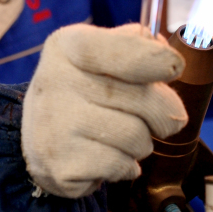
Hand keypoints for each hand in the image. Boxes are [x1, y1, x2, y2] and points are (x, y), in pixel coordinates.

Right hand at [21, 23, 187, 198]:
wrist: (36, 140)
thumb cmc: (81, 91)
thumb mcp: (99, 55)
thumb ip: (134, 44)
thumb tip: (164, 49)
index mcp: (69, 45)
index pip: (118, 49)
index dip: (153, 59)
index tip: (176, 66)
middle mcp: (57, 80)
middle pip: (141, 98)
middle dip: (163, 113)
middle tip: (163, 120)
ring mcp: (55, 125)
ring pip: (136, 137)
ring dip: (143, 143)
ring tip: (124, 139)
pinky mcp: (61, 165)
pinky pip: (122, 166)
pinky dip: (127, 166)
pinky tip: (109, 159)